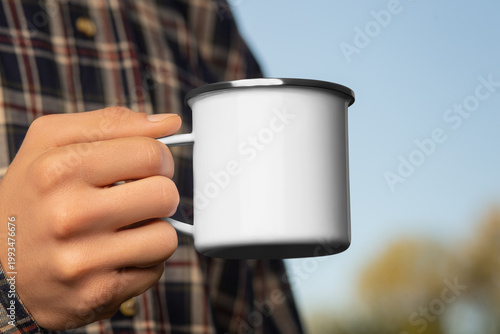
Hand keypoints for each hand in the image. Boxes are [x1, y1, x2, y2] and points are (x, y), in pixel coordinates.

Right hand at [0, 107, 180, 328]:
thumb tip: (171, 122)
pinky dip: (143, 262)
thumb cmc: (32, 198)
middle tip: (137, 199)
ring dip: (154, 231)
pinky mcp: (96, 293)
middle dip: (159, 195)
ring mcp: (82, 259)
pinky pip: (154, 270)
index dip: (158, 159)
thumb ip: (113, 123)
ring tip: (126, 229)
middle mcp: (69, 215)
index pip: (150, 154)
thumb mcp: (52, 143)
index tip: (147, 167)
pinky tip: (115, 256)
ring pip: (167, 236)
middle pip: (165, 195)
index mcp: (59, 169)